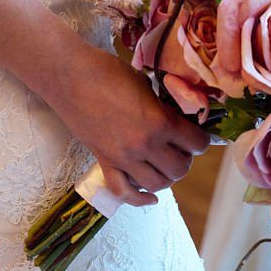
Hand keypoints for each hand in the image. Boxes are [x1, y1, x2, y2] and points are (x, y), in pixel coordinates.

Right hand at [50, 43, 208, 207]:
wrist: (70, 76)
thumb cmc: (108, 71)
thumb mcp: (145, 83)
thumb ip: (162, 105)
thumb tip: (175, 116)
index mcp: (158, 121)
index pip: (195, 143)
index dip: (201, 139)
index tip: (198, 134)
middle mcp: (143, 145)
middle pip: (179, 169)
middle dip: (185, 158)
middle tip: (182, 146)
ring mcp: (122, 158)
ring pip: (157, 185)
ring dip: (166, 176)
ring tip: (165, 162)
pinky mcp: (103, 162)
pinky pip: (124, 193)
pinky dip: (139, 199)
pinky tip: (149, 196)